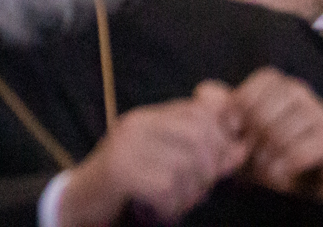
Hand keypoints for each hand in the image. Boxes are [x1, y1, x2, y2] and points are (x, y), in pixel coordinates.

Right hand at [59, 85, 248, 226]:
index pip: (199, 112)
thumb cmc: (130, 186)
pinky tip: (162, 210)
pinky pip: (167, 187)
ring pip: (185, 165)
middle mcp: (137, 125)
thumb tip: (241, 147)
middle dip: (211, 168)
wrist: (81, 203)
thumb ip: (198, 152)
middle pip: (197, 136)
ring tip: (179, 202)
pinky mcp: (120, 171)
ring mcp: (127, 146)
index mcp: (148, 118)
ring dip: (191, 193)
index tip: (228, 162)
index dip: (222, 137)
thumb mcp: (164, 162)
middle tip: (202, 190)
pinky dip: (172, 206)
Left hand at [228, 68, 322, 206]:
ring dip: (266, 156)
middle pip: (271, 105)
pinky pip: (303, 150)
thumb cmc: (270, 156)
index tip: (231, 128)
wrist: (307, 191)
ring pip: (284, 129)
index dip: (244, 101)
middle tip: (247, 157)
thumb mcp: (241, 134)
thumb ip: (223, 112)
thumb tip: (202, 92)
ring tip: (262, 171)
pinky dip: (283, 165)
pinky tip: (277, 177)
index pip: (265, 79)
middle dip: (253, 135)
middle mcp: (307, 96)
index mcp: (284, 86)